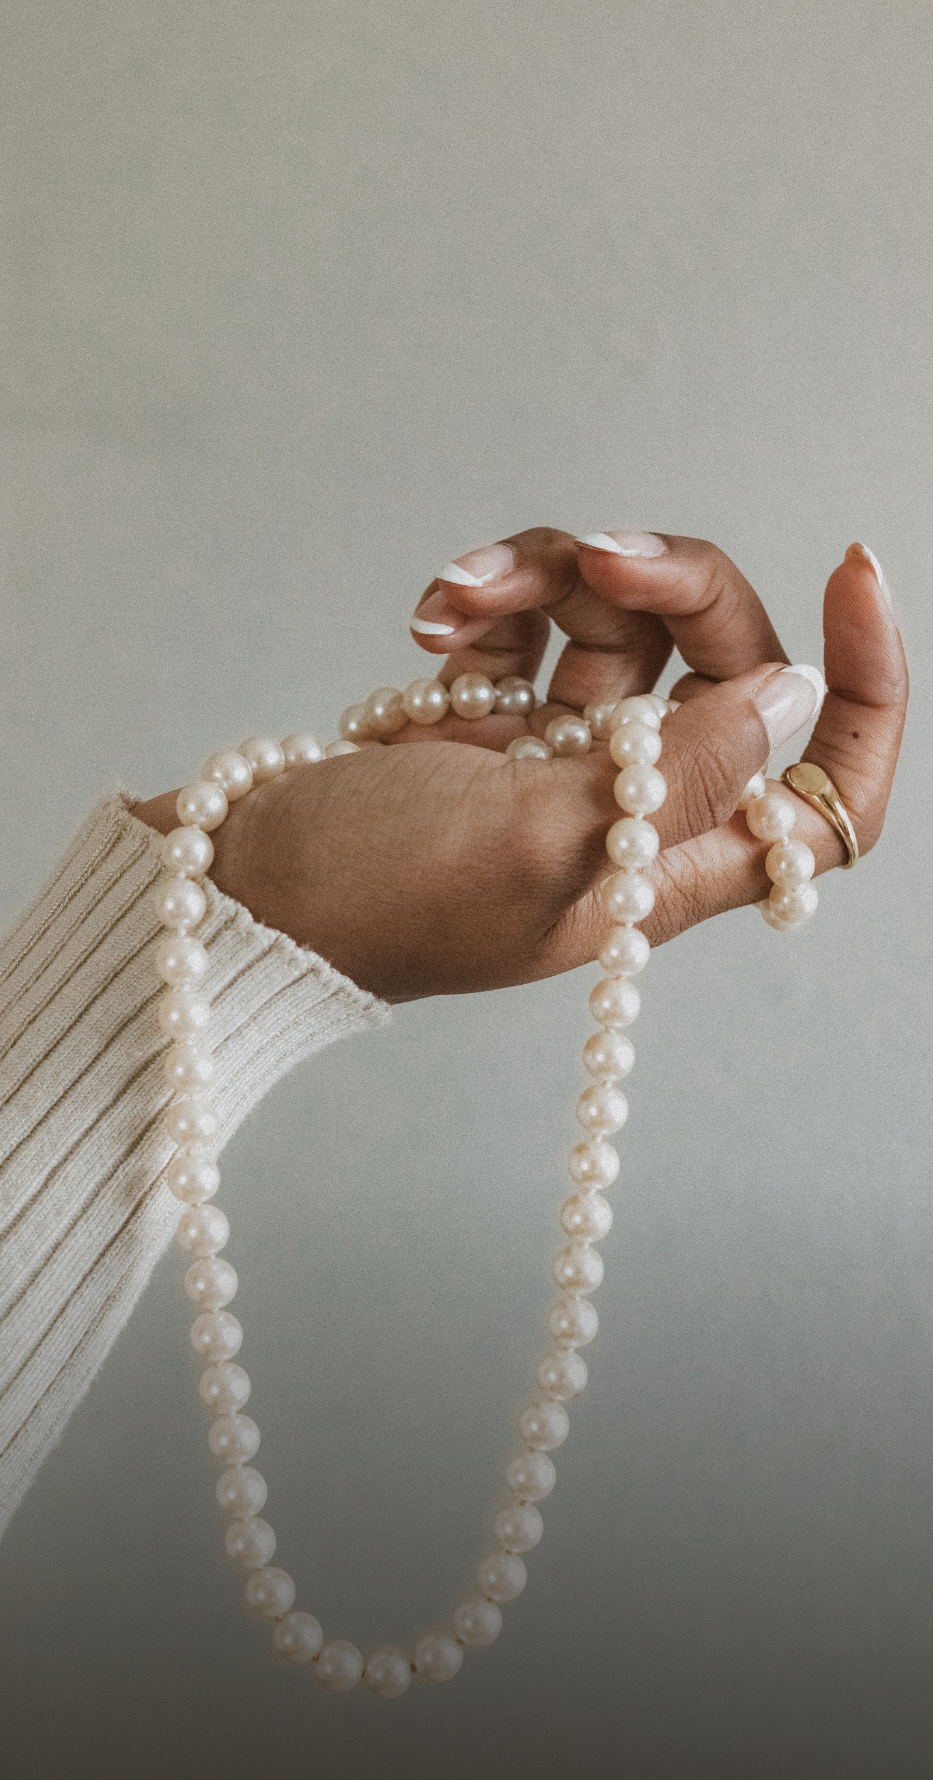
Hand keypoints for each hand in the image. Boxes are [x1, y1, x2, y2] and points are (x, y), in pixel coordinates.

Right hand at [135, 530, 906, 1001]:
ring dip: (545, 577)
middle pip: (722, 659)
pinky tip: (430, 611)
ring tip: (456, 593)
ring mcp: (562, 758)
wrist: (240, 893)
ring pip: (618, 619)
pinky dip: (489, 600)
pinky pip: (533, 623)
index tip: (850, 572)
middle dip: (665, 581)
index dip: (867, 691)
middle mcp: (634, 807)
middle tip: (593, 554)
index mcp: (671, 862)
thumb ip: (677, 772)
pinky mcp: (492, 718)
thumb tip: (791, 694)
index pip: (831, 794)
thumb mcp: (535, 843)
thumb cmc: (375, 899)